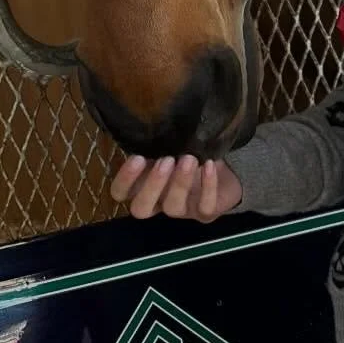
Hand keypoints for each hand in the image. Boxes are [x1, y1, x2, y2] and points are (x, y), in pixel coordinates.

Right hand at [110, 154, 242, 221]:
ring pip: (173, 207)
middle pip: (141, 209)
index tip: (138, 158)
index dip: (125, 180)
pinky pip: (204, 206)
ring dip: (180, 182)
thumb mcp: (170, 147)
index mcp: (143, 185)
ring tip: (189, 158)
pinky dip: (207, 185)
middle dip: (152, 185)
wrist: (223, 166)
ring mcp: (182, 210)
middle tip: (166, 160)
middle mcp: (159, 202)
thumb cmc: (189, 152)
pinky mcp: (206, 213)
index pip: (120, 192)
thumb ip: (156, 145)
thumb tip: (148, 129)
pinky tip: (209, 165)